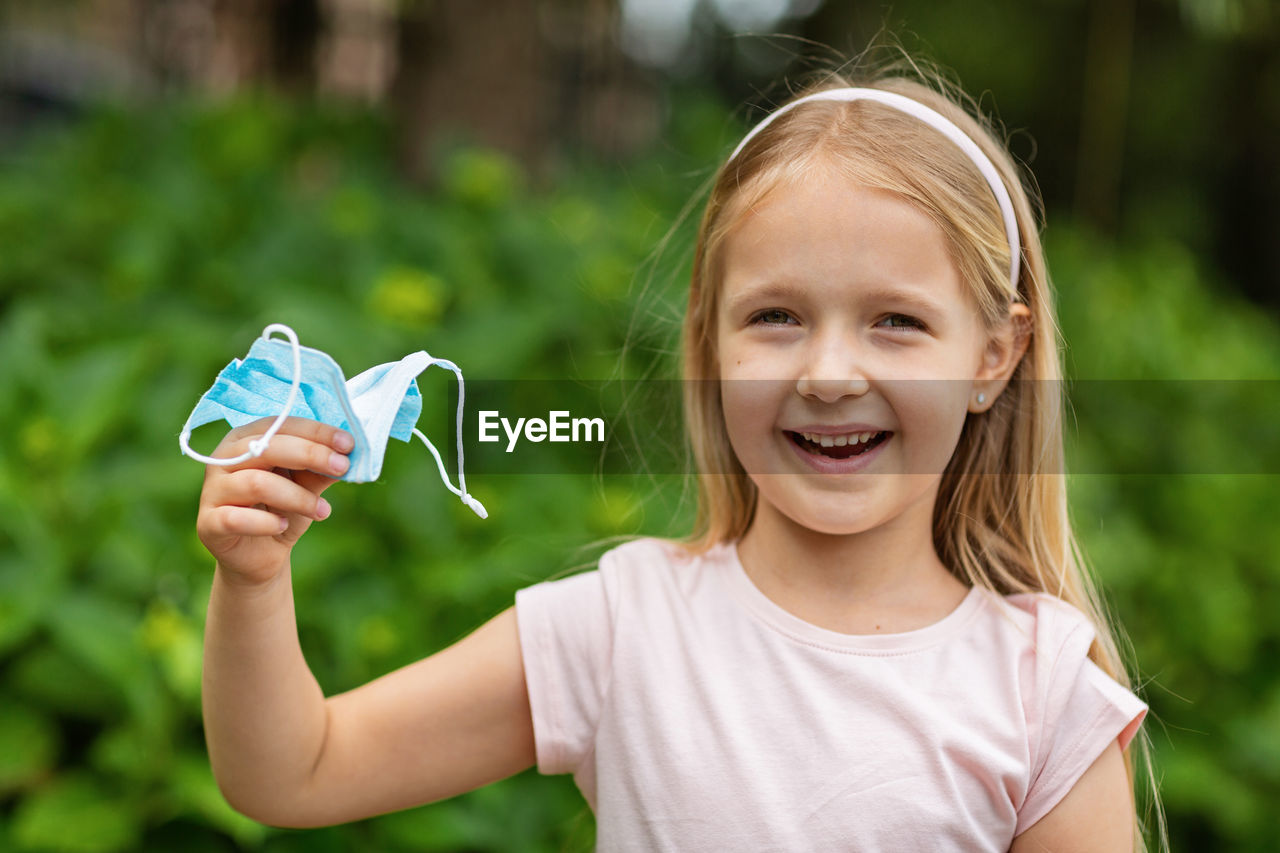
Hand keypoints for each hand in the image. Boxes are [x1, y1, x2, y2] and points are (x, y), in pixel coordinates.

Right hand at [196, 417, 352, 586]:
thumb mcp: (307, 486)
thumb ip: (321, 469)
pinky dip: (265, 522)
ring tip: (322, 511)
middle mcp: (224, 458)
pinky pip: (235, 518)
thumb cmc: (282, 510)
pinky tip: (283, 526)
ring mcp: (213, 490)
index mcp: (246, 439)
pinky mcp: (208, 523)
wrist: (260, 556)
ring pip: (257, 483)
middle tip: (342, 468)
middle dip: (310, 454)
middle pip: (266, 447)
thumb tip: (348, 454)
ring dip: (297, 497)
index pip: (281, 424)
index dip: (316, 432)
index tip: (349, 444)